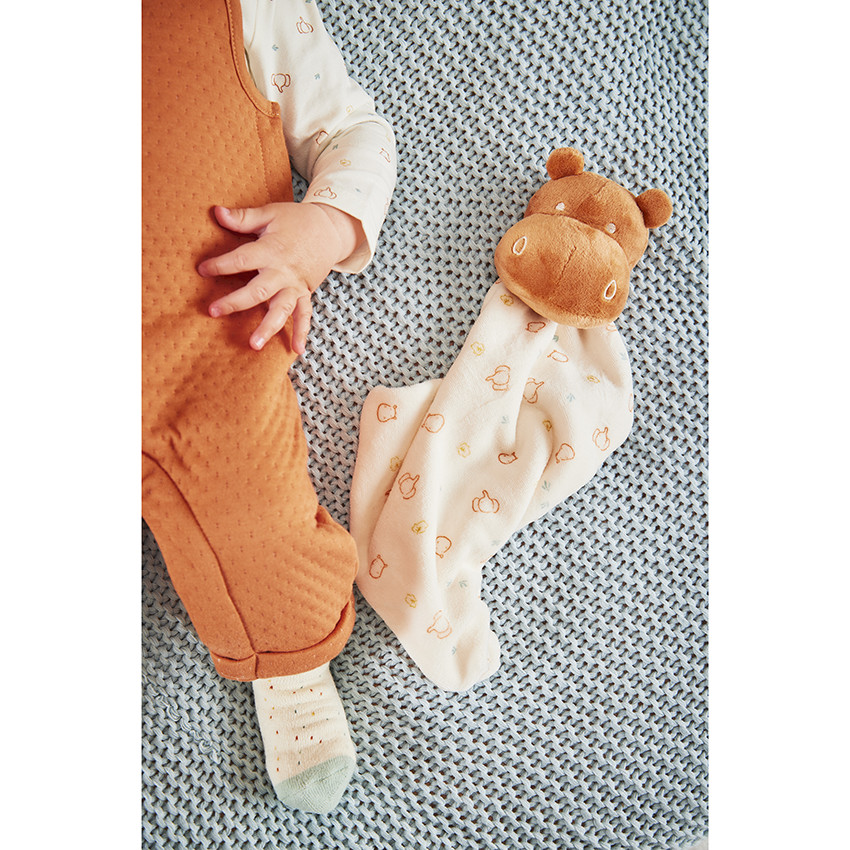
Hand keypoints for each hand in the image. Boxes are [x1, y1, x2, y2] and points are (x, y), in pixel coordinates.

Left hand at [198, 202, 362, 353]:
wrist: (330, 229)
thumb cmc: (296, 220)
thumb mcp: (270, 213)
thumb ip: (243, 218)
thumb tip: (216, 211)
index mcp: (272, 250)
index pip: (242, 260)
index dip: (221, 265)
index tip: (203, 270)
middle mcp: (283, 272)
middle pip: (258, 291)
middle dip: (235, 302)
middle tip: (214, 311)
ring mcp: (295, 286)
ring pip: (281, 309)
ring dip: (268, 327)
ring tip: (254, 345)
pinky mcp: (305, 293)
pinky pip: (304, 315)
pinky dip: (301, 332)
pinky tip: (296, 350)